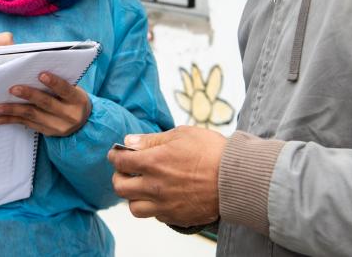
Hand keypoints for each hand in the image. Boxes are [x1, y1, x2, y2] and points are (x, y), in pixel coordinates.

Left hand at [0, 72, 91, 136]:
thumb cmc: (72, 98)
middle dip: (28, 95)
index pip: (65, 90)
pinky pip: (26, 124)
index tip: (41, 74)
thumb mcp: (73, 89)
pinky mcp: (46, 132)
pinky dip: (10, 120)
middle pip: (46, 103)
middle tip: (12, 89)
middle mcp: (69, 115)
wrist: (82, 122)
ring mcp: (57, 126)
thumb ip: (58, 82)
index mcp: (77, 99)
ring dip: (12, 110)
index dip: (54, 83)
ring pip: (32, 116)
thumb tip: (31, 69)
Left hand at [108, 126, 227, 226]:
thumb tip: (129, 142)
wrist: (236, 178)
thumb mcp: (182, 134)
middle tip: (127, 171)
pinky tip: (162, 196)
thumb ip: (152, 140)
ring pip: (133, 207)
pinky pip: (154, 216)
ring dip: (134, 197)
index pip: (120, 161)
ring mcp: (164, 205)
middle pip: (120, 188)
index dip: (115, 156)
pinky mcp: (176, 217)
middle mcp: (154, 186)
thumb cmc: (212, 152)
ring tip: (143, 187)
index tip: (116, 154)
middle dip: (119, 177)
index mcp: (154, 162)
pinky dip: (153, 207)